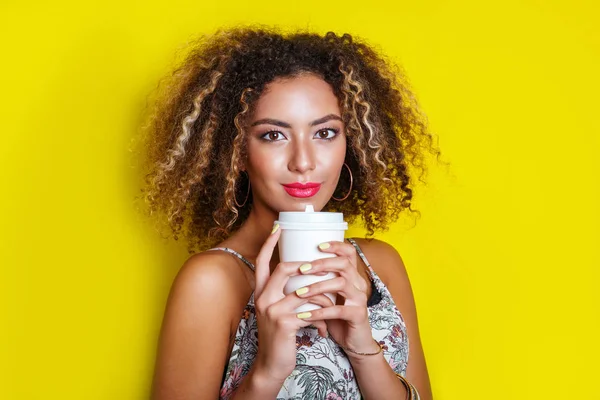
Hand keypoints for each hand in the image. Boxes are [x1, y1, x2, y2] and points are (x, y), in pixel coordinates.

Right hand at [252, 225, 330, 381]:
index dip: (268, 243)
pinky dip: (321, 317)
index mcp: (260, 292)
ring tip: (330, 308)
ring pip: (303, 290)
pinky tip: (323, 329)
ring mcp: (272, 310)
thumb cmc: (280, 336)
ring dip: (321, 298)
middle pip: (283, 269)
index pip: (261, 261)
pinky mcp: (284, 323)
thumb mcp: (278, 311)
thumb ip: (285, 293)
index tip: (278, 226)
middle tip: (319, 270)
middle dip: (305, 267)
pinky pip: (310, 310)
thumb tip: (304, 274)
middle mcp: (263, 298)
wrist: (272, 365)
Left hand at [293, 241, 378, 357]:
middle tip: (302, 269)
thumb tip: (291, 267)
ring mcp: (359, 299)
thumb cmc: (337, 316)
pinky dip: (320, 312)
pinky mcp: (358, 315)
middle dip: (322, 264)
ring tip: (299, 293)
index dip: (336, 246)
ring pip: (341, 284)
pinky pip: (338, 310)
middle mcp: (358, 283)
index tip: (318, 245)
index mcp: (352, 276)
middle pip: (344, 264)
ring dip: (317, 287)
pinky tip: (304, 315)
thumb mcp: (328, 295)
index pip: (348, 253)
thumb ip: (317, 281)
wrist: (354, 341)